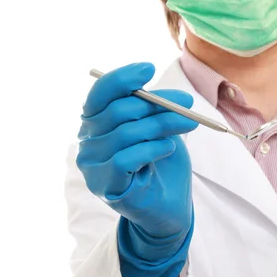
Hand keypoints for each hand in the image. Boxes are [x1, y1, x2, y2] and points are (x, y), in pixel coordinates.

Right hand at [77, 62, 197, 276]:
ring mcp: (94, 166)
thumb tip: (171, 97)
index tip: (148, 68)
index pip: (100, 94)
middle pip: (118, 111)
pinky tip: (168, 149)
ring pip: (126, 133)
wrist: (169, 208)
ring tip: (188, 124)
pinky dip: (152, 148)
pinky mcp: (107, 186)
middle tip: (187, 103)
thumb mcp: (160, 130)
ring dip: (163, 125)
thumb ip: (155, 112)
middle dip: (157, 103)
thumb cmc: (162, 165)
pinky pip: (126, 158)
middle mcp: (88, 142)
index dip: (121, 79)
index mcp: (96, 123)